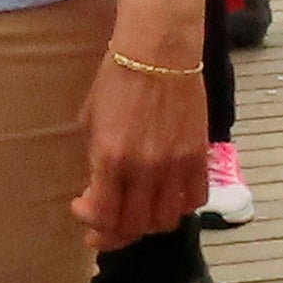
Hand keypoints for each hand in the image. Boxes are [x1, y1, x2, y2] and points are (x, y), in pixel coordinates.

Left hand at [72, 50, 208, 245]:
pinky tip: (166, 198)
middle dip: (115, 231)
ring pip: (165, 220)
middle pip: (134, 225)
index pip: (104, 215)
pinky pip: (195, 200)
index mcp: (111, 159)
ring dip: (147, 223)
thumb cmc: (116, 80)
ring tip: (136, 212)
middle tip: (106, 224)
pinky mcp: (199, 158)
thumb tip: (97, 189)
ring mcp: (176, 166)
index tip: (83, 210)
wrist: (158, 52)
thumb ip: (95, 160)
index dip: (92, 223)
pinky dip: (180, 207)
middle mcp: (145, 169)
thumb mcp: (90, 121)